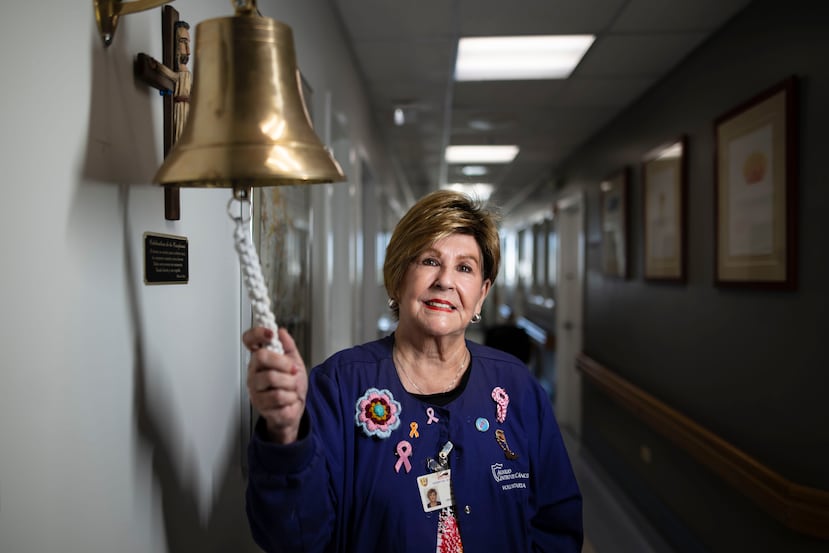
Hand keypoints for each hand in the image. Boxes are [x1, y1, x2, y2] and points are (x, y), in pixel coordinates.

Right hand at [243, 327, 306, 443]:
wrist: (296, 408)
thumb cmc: (292, 386)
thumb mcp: (295, 362)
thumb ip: (288, 346)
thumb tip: (281, 332)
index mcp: (260, 360)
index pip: (249, 341)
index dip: (257, 334)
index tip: (270, 333)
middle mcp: (254, 372)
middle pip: (261, 357)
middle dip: (283, 363)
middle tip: (292, 370)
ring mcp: (255, 389)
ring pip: (272, 378)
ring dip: (290, 384)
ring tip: (291, 388)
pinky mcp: (260, 404)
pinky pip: (278, 396)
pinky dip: (290, 398)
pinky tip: (288, 399)